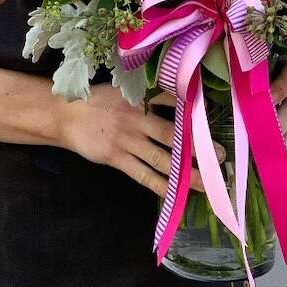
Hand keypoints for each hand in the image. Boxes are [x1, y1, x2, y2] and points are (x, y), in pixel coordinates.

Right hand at [59, 82, 224, 199]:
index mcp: (140, 99)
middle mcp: (136, 119)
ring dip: (185, 172)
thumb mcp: (125, 91)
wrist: (66, 116)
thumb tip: (182, 101)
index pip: (173, 105)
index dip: (194, 115)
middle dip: (198, 148)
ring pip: (162, 160)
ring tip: (206, 183)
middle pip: (173, 136)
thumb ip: (151, 97)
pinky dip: (161, 186)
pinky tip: (175, 194)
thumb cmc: (100, 102)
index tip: (214, 124)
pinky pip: (143, 175)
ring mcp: (126, 141)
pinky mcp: (116, 158)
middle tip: (220, 157)